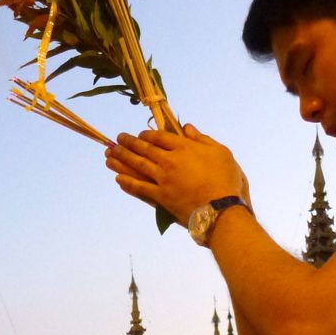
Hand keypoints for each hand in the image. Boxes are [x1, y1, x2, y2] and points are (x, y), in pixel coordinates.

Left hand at [105, 124, 249, 224]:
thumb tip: (187, 127)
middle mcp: (170, 160)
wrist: (220, 208)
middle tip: (118, 138)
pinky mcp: (160, 196)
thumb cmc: (226, 179)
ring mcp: (163, 179)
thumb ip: (202, 139)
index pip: (160, 137)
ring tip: (109, 155)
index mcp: (184, 147)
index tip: (140, 134)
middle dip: (129, 142)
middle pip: (144, 149)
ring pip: (137, 166)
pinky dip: (127, 183)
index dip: (148, 134)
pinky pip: (140, 188)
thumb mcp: (220, 152)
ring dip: (122, 159)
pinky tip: (117, 178)